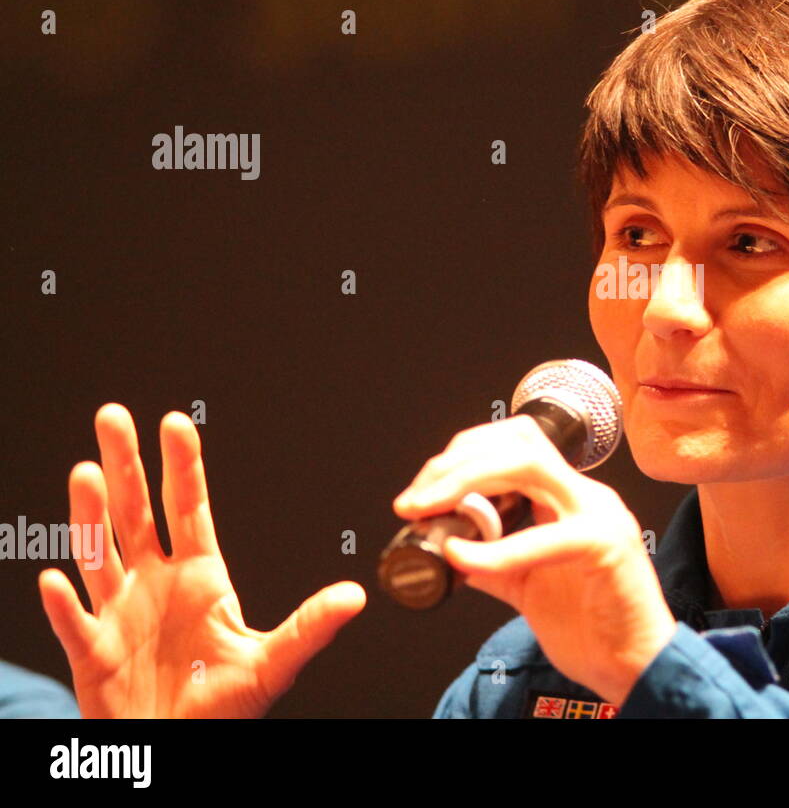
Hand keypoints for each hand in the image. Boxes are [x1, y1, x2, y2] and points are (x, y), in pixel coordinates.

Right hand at [38, 404, 365, 717]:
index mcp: (198, 578)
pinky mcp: (93, 654)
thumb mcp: (274, 664)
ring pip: (99, 554)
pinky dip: (65, 605)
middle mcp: (154, 585)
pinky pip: (75, 624)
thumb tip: (356, 596)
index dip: (181, 467)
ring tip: (87, 474)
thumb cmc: (224, 706)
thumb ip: (310, 628)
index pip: (188, 509)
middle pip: (136, 514)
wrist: (179, 746)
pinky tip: (57, 580)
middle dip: (125, 465)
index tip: (175, 423)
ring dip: (91, 516)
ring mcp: (119, 615)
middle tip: (114, 417)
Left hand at [393, 414, 676, 706]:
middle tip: (415, 498)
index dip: (463, 454)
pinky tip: (465, 559)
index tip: (423, 489)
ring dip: (468, 481)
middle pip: (518, 443)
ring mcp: (600, 515)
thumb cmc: (594, 626)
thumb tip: (448, 548)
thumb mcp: (528, 584)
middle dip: (455, 462)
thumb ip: (494, 561)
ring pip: (530, 466)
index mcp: (569, 499)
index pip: (515, 444)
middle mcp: (586, 497)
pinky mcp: (607, 546)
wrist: (634, 664)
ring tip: (430, 510)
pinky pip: (545, 537)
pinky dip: (496, 549)